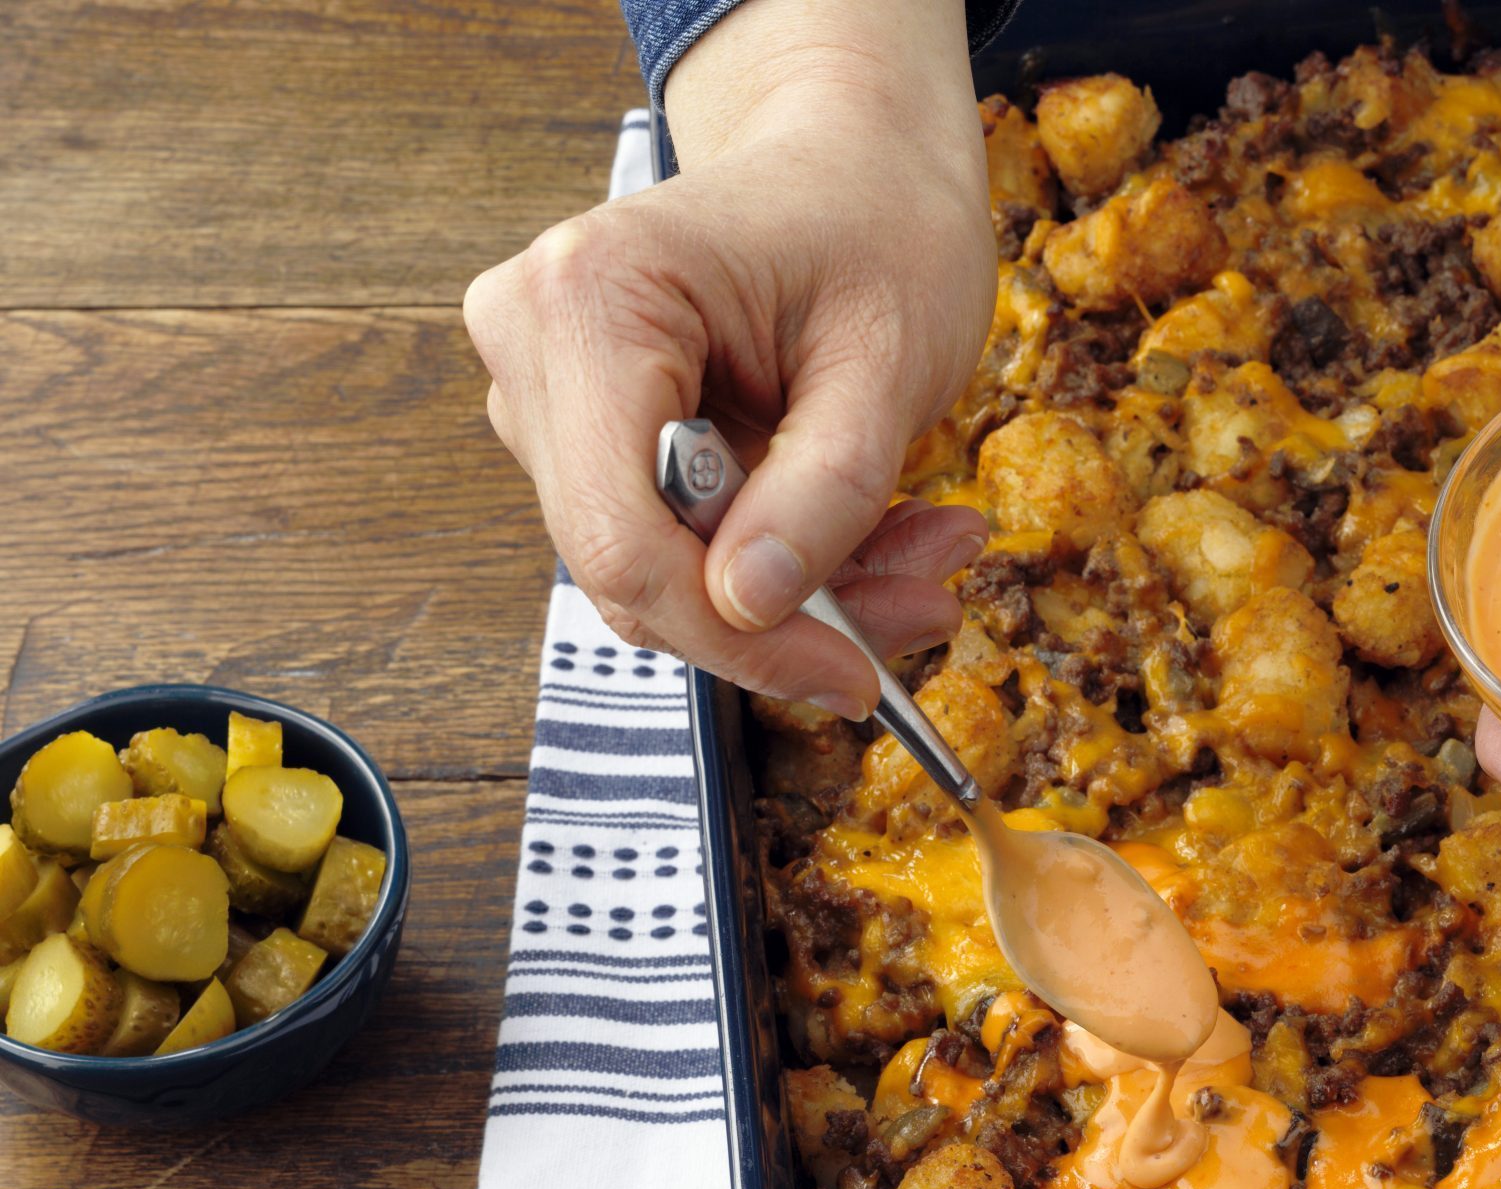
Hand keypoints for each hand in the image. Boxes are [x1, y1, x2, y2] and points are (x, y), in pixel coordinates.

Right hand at [464, 0, 994, 717]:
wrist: (854, 163)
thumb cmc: (877, 225)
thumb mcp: (890, 360)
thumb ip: (824, 489)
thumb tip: (750, 608)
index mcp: (590, 299)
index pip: (623, 539)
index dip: (736, 637)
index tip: (850, 677)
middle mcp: (534, 345)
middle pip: (634, 568)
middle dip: (788, 616)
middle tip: (929, 605)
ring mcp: (548, 394)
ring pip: (661, 570)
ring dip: (804, 590)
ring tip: (929, 546)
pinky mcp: (586, 432)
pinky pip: (675, 543)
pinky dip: (782, 558)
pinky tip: (877, 531)